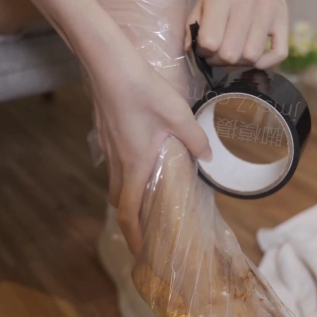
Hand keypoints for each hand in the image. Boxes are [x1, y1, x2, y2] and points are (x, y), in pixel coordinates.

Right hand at [90, 63, 211, 254]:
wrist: (109, 64)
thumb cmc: (143, 89)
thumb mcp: (178, 115)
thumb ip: (196, 139)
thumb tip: (209, 157)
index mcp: (135, 165)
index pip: (130, 212)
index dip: (134, 236)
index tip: (141, 252)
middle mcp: (118, 163)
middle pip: (120, 202)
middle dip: (132, 220)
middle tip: (149, 229)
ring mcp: (109, 149)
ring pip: (116, 184)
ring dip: (129, 197)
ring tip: (147, 200)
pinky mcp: (106, 136)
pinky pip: (115, 167)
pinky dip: (125, 177)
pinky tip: (141, 165)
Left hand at [187, 0, 288, 68]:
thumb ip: (194, 23)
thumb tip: (192, 51)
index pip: (210, 42)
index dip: (202, 50)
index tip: (203, 46)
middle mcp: (248, 4)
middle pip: (231, 54)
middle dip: (219, 59)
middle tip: (217, 52)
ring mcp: (269, 11)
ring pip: (252, 56)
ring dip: (240, 62)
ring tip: (234, 51)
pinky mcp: (283, 17)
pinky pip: (279, 53)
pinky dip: (266, 62)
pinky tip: (254, 57)